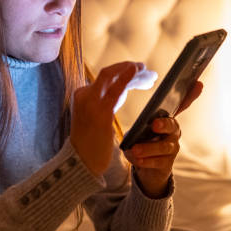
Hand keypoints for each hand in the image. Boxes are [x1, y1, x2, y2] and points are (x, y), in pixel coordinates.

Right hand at [70, 62, 139, 176]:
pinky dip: (127, 77)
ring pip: (111, 75)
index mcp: (82, 94)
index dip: (123, 71)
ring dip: (131, 70)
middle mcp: (84, 94)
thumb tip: (124, 86)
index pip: (105, 77)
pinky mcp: (100, 112)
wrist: (82, 162)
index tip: (139, 71)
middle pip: (108, 73)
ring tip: (148, 73)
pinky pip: (116, 89)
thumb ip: (107, 100)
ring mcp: (90, 102)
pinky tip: (137, 71)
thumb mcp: (98, 115)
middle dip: (128, 68)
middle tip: (147, 69)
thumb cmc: (92, 141)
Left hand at [124, 81, 202, 197]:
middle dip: (164, 124)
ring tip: (135, 149)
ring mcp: (172, 148)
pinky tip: (137, 159)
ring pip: (164, 147)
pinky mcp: (167, 164)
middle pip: (172, 125)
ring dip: (148, 148)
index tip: (198, 84)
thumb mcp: (139, 129)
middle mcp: (173, 131)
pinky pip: (158, 162)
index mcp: (167, 118)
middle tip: (154, 124)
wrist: (145, 168)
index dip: (191, 95)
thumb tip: (134, 122)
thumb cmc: (142, 141)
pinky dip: (145, 161)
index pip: (181, 104)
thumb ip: (140, 124)